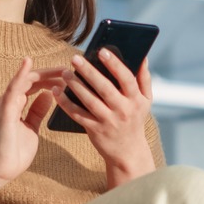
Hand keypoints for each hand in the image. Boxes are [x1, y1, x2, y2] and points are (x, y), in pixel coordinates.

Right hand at [0, 57, 64, 182]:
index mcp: (16, 104)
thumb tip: (48, 96)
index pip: (35, 84)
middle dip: (52, 74)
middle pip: (32, 79)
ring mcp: (6, 103)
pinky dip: (20, 74)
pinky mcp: (5, 110)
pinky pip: (13, 88)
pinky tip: (28, 63)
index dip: (51, 78)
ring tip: (61, 69)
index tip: (69, 77)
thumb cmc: (13, 151)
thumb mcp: (31, 127)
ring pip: (25, 80)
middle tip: (70, 70)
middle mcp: (10, 100)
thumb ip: (37, 111)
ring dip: (44, 73)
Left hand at [53, 49, 155, 185]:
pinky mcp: (94, 130)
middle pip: (104, 88)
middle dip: (89, 72)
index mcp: (135, 100)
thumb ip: (144, 79)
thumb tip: (143, 57)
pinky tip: (57, 92)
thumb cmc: (135, 120)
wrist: (128, 152)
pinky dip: (66, 104)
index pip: (126, 79)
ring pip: (89, 101)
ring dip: (75, 86)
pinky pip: (78, 115)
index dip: (114, 64)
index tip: (102, 51)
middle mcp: (123, 110)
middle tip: (75, 58)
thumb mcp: (145, 101)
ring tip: (65, 72)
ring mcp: (108, 121)